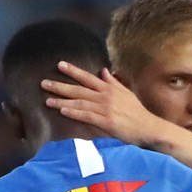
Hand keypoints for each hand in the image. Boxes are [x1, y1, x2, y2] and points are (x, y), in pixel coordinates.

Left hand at [43, 63, 168, 145]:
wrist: (148, 127)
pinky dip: (74, 113)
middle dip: (60, 86)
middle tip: (43, 83)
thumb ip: (113, 82)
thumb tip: (103, 70)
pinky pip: (86, 116)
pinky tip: (63, 111)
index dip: (73, 71)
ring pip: (80, 103)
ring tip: (47, 100)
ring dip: (62, 101)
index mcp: (109, 88)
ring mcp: (105, 108)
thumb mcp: (126, 93)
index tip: (60, 65)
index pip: (87, 77)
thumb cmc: (136, 111)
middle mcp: (106, 96)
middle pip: (79, 89)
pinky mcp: (106, 121)